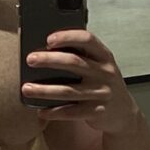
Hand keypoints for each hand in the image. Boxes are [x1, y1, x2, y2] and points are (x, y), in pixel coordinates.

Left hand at [22, 28, 136, 133]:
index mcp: (104, 57)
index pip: (87, 40)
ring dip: (44, 90)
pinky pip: (71, 112)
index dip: (67, 37)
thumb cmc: (104, 84)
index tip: (48, 39)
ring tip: (26, 88)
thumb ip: (81, 56)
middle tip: (30, 60)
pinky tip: (41, 111)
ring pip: (68, 90)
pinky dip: (54, 112)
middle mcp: (105, 73)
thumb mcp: (100, 66)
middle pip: (74, 62)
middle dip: (49, 60)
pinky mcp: (96, 112)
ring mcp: (101, 93)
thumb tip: (45, 50)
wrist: (123, 113)